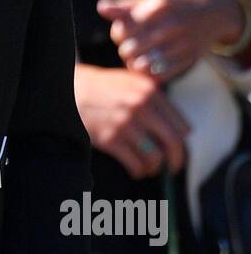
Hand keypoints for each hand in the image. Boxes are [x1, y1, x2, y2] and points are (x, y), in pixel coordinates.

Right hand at [74, 62, 189, 178]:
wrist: (70, 90)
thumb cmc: (103, 88)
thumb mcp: (131, 81)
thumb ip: (153, 97)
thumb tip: (177, 126)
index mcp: (150, 92)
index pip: (182, 127)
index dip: (181, 142)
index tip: (177, 150)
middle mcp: (141, 107)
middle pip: (174, 143)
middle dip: (176, 161)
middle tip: (173, 168)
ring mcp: (125, 124)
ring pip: (155, 158)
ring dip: (155, 168)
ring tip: (150, 169)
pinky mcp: (110, 139)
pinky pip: (135, 164)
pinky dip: (138, 172)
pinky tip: (135, 170)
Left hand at [96, 0, 243, 81]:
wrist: (216, 13)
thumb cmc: (178, 3)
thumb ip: (126, 5)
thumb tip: (101, 8)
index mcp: (159, 5)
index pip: (122, 29)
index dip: (118, 32)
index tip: (125, 30)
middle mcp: (172, 24)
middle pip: (128, 49)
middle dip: (125, 48)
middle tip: (132, 44)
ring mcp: (182, 44)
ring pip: (140, 65)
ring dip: (135, 63)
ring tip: (138, 55)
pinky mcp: (189, 59)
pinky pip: (158, 75)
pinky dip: (150, 73)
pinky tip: (150, 64)